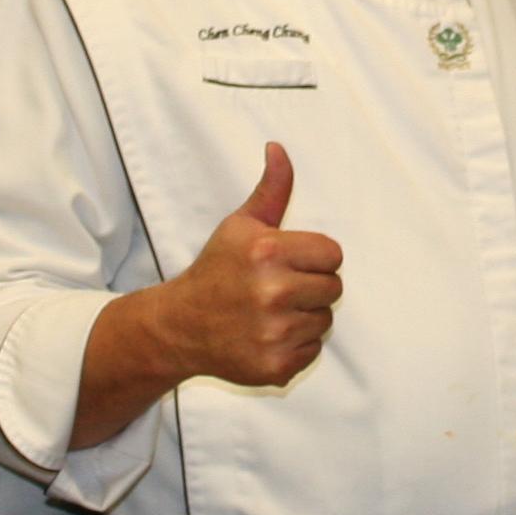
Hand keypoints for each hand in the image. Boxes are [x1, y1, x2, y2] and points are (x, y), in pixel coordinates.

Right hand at [160, 144, 343, 386]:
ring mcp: (274, 333)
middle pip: (334, 288)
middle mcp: (272, 292)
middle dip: (311, 287)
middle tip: (279, 288)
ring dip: (305, 317)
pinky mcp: (276, 365)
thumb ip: (271, 189)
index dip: (314, 258)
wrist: (181, 326)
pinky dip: (296, 346)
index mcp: (267, 252)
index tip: (290, 262)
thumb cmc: (216, 270)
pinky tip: (269, 336)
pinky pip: (313, 351)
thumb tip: (279, 148)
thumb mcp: (240, 225)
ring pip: (325, 320)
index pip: (333, 254)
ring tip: (272, 312)